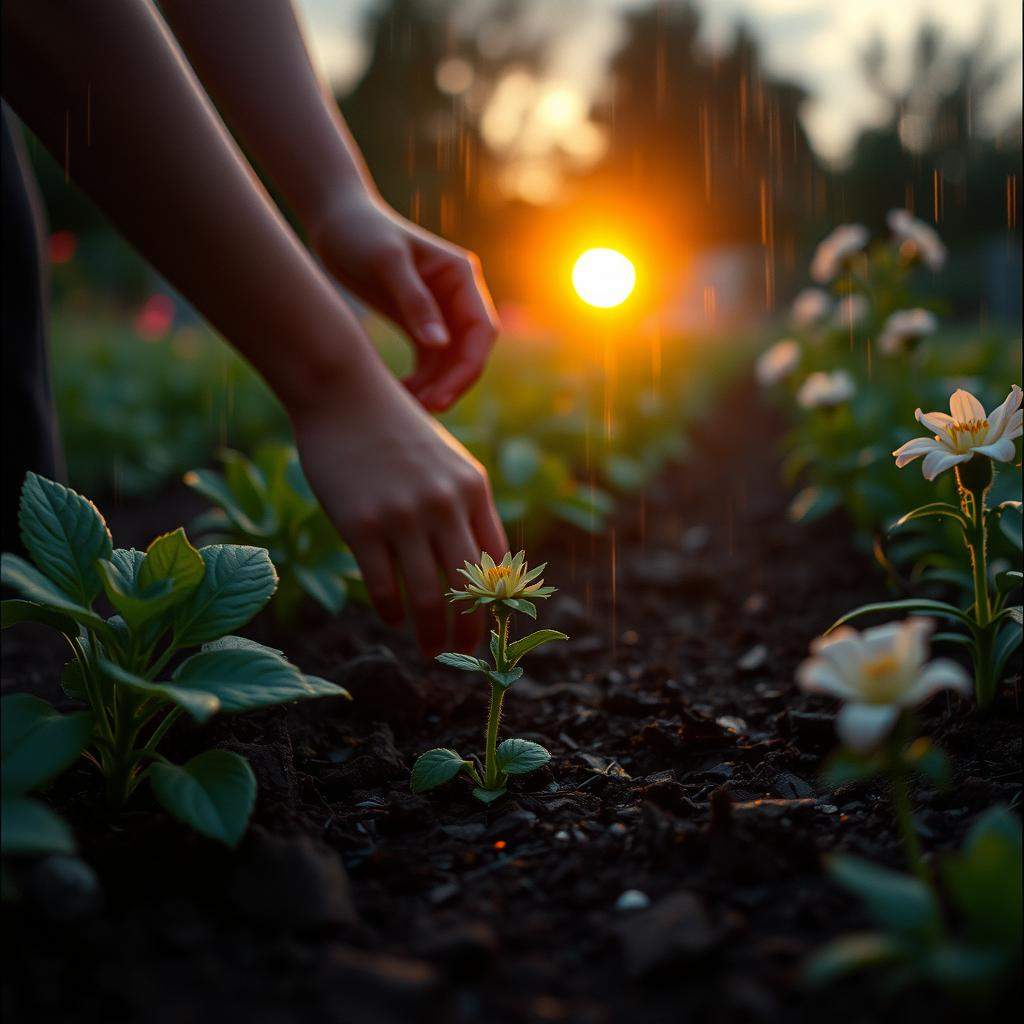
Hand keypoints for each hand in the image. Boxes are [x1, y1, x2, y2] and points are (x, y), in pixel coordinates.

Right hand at [291, 362, 507, 656]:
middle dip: (469, 630)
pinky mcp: (361, 523)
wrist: (343, 393)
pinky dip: (390, 611)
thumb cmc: (395, 429)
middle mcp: (444, 504)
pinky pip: (384, 585)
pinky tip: (392, 620)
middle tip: (464, 655)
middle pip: (468, 587)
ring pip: (428, 595)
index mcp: (473, 489)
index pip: (497, 561)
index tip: (492, 625)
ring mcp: (403, 515)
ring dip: (431, 633)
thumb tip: (479, 562)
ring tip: (430, 651)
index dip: (496, 602)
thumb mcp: (446, 460)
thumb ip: (464, 505)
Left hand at [308, 190, 499, 412]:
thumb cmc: (359, 232)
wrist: (334, 221)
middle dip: (452, 383)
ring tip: (408, 407)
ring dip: (435, 387)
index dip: (468, 368)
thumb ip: (415, 303)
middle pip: (470, 352)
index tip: (442, 395)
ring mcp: (441, 311)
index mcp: (461, 277)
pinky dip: (420, 381)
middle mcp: (458, 296)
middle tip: (426, 410)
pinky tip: (400, 394)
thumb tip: (441, 345)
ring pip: (450, 362)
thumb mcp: (386, 263)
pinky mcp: (419, 323)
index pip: (482, 331)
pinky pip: (429, 362)